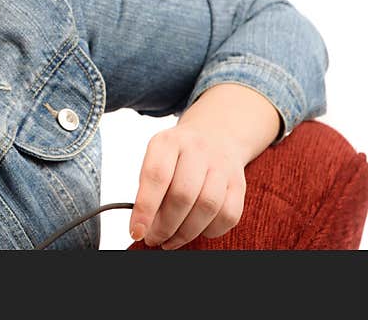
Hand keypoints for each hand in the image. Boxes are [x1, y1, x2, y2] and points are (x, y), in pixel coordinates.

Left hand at [129, 122, 246, 249]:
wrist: (215, 135)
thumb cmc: (177, 154)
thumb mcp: (156, 158)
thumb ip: (148, 188)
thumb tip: (143, 226)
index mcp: (168, 142)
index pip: (156, 176)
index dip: (145, 208)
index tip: (137, 231)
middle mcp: (197, 149)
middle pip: (183, 195)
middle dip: (165, 226)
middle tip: (154, 240)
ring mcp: (221, 165)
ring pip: (207, 207)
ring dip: (186, 232)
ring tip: (170, 241)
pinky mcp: (239, 183)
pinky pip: (229, 215)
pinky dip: (210, 231)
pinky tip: (196, 231)